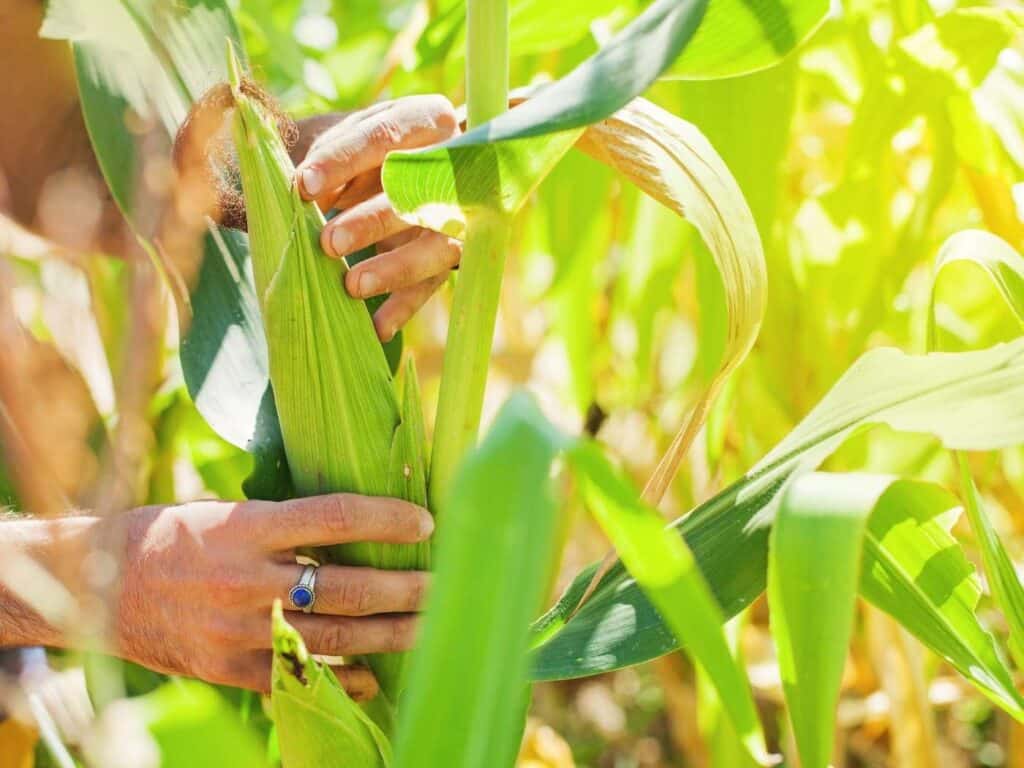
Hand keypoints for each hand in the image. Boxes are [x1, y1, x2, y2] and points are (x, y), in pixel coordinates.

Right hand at [103, 494, 432, 697]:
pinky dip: (342, 678)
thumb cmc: (170, 535)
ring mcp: (237, 629)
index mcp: (246, 527)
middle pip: (347, 585)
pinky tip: (375, 676)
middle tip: (446, 583)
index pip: (335, 518)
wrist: (96, 584)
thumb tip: (359, 528)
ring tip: (429, 626)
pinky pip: (297, 677)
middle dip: (406, 588)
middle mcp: (245, 578)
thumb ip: (285, 524)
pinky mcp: (226, 668)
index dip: (387, 519)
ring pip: (334, 635)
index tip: (427, 522)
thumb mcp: (226, 513)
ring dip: (390, 633)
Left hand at [295, 96, 461, 342]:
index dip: (344, 159)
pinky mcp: (456, 254)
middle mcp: (454, 164)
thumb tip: (300, 188)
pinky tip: (376, 328)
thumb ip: (329, 156)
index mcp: (426, 120)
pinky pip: (433, 284)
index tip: (303, 185)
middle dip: (371, 220)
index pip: (387, 135)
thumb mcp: (350, 140)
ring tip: (351, 287)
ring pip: (437, 245)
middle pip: (417, 194)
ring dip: (395, 267)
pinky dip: (404, 308)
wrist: (419, 170)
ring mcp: (461, 213)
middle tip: (327, 243)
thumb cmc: (370, 152)